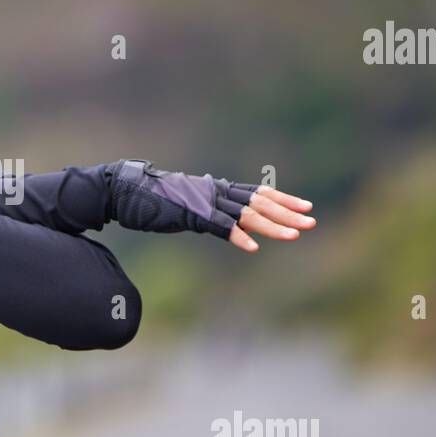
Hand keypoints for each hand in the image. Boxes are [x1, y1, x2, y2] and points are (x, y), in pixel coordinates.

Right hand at [106, 159, 315, 251]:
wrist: (123, 190)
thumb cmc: (151, 200)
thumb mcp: (186, 206)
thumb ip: (207, 211)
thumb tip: (220, 220)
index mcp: (216, 189)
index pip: (258, 192)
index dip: (283, 199)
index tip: (305, 206)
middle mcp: (215, 192)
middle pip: (260, 202)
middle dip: (288, 213)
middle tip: (312, 222)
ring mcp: (204, 203)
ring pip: (246, 213)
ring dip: (272, 225)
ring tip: (294, 235)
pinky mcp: (190, 214)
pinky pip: (219, 226)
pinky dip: (237, 236)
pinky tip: (253, 247)